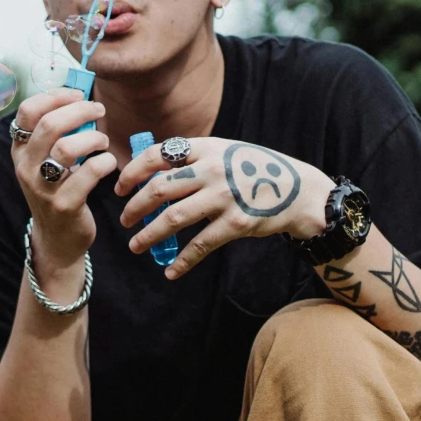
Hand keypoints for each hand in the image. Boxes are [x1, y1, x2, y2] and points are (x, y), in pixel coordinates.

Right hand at [9, 87, 114, 265]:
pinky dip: (105, 162)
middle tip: (99, 110)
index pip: (28, 111)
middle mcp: (26, 168)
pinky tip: (108, 163)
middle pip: (49, 125)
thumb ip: (56, 131)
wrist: (57, 238)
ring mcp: (43, 188)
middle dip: (79, 111)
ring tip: (103, 142)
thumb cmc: (58, 189)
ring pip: (67, 148)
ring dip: (93, 138)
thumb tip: (80, 96)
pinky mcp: (64, 205)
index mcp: (20, 151)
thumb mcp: (46, 160)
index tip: (78, 94)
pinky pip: (89, 173)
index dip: (55, 96)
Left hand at [114, 138, 334, 278]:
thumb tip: (154, 172)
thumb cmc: (258, 170)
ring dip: (148, 235)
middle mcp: (212, 170)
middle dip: (134, 207)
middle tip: (125, 220)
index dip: (132, 172)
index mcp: (206, 148)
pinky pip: (199, 246)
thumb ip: (195, 158)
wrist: (300, 191)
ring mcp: (223, 197)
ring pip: (171, 219)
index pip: (156, 156)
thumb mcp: (227, 151)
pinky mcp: (234, 223)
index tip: (120, 188)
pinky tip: (170, 272)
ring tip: (136, 246)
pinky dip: (181, 262)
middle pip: (158, 189)